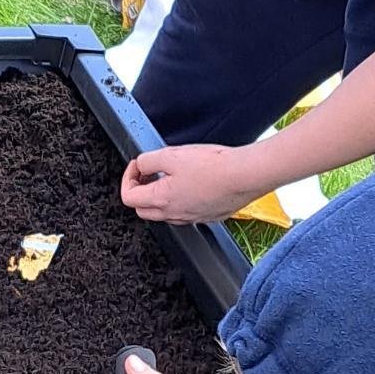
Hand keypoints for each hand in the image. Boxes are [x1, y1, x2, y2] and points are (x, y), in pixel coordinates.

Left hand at [120, 142, 264, 226]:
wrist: (245, 175)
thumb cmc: (214, 166)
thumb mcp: (171, 155)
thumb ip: (148, 160)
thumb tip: (141, 164)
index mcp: (161, 200)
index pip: (128, 197)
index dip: (128, 177)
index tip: (138, 166)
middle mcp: (174, 214)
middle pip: (143, 209)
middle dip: (140, 190)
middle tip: (149, 173)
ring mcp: (192, 218)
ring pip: (164, 213)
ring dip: (160, 196)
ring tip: (171, 177)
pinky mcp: (208, 217)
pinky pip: (186, 212)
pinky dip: (181, 200)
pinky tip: (192, 184)